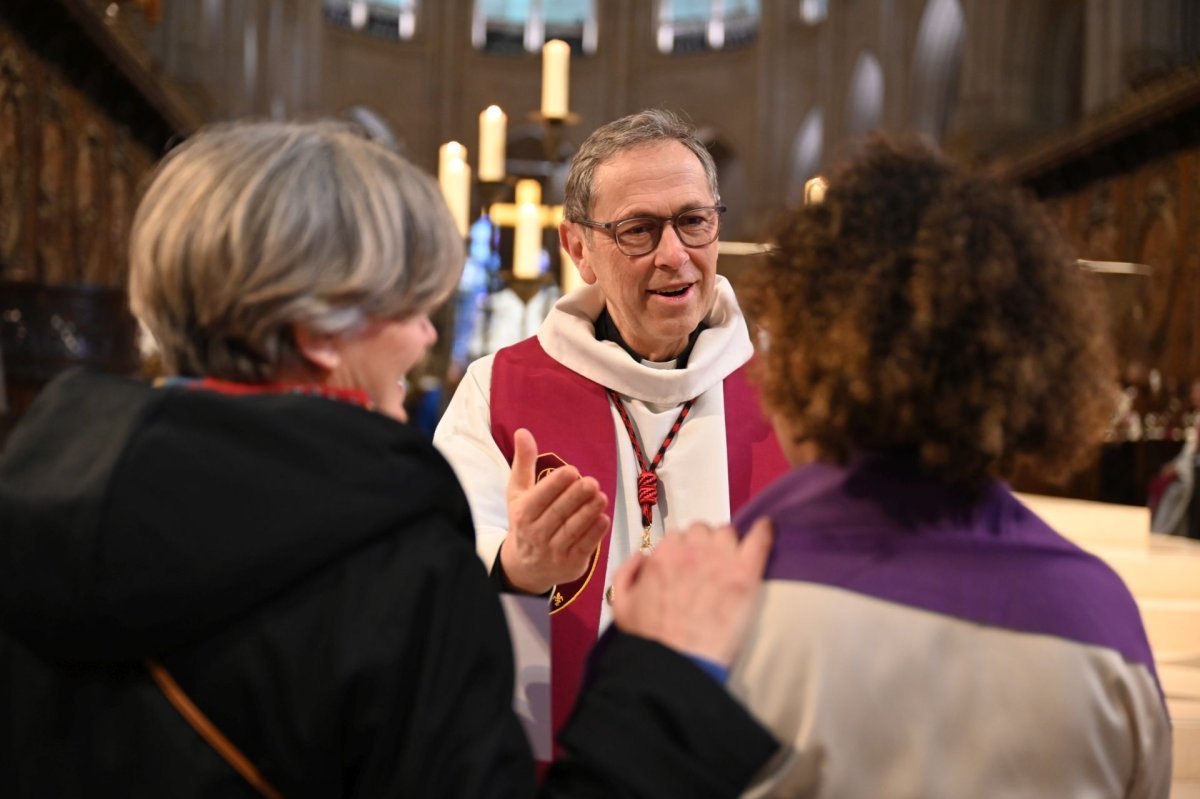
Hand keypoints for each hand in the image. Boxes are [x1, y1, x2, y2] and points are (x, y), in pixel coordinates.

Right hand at [499, 428, 609, 593]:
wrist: (525, 568)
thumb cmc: (525, 522)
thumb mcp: (518, 493)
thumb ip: (524, 463)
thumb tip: (523, 432)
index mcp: (522, 515)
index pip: (540, 498)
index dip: (556, 484)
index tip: (572, 470)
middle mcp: (536, 535)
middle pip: (558, 514)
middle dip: (577, 497)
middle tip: (593, 482)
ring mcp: (553, 552)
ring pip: (573, 530)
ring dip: (589, 513)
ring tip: (602, 496)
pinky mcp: (570, 565)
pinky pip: (584, 547)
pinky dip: (595, 534)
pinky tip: (604, 518)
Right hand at [610, 517, 772, 667]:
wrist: (678, 665)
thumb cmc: (649, 641)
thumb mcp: (621, 605)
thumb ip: (626, 573)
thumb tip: (642, 555)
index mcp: (663, 556)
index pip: (678, 537)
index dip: (684, 551)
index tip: (688, 565)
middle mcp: (691, 551)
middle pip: (703, 531)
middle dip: (704, 545)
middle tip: (708, 566)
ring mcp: (721, 560)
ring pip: (728, 534)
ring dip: (728, 544)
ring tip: (731, 561)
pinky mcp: (746, 574)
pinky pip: (758, 539)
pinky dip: (763, 531)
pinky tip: (765, 528)